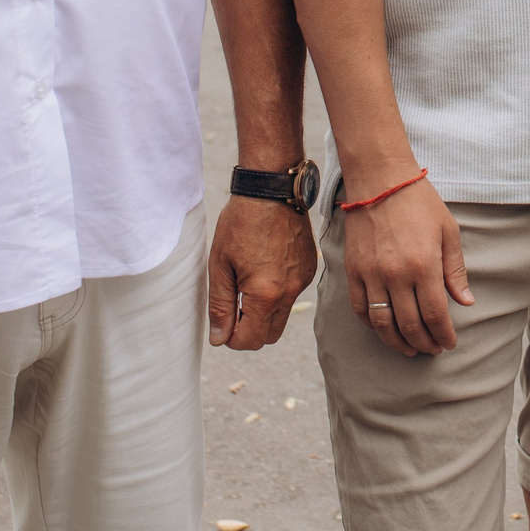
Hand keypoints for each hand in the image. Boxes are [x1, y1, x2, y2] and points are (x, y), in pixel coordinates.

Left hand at [208, 196, 318, 349]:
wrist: (272, 190)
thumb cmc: (241, 223)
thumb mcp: (220, 265)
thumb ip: (221, 306)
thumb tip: (219, 338)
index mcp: (266, 294)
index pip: (250, 340)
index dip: (231, 338)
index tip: (223, 321)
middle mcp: (290, 292)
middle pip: (269, 336)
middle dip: (249, 330)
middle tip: (233, 306)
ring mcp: (303, 280)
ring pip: (282, 316)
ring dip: (264, 313)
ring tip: (247, 283)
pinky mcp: (310, 268)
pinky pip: (293, 295)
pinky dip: (278, 294)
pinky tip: (264, 269)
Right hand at [342, 177, 471, 357]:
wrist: (380, 180)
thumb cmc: (419, 202)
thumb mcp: (448, 231)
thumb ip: (456, 270)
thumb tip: (466, 302)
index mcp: (424, 266)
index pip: (436, 315)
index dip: (444, 335)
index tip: (449, 343)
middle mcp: (396, 275)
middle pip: (409, 325)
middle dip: (424, 343)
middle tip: (433, 349)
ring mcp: (371, 274)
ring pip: (383, 324)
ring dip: (397, 342)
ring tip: (410, 349)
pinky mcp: (353, 270)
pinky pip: (360, 308)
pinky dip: (373, 324)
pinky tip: (385, 328)